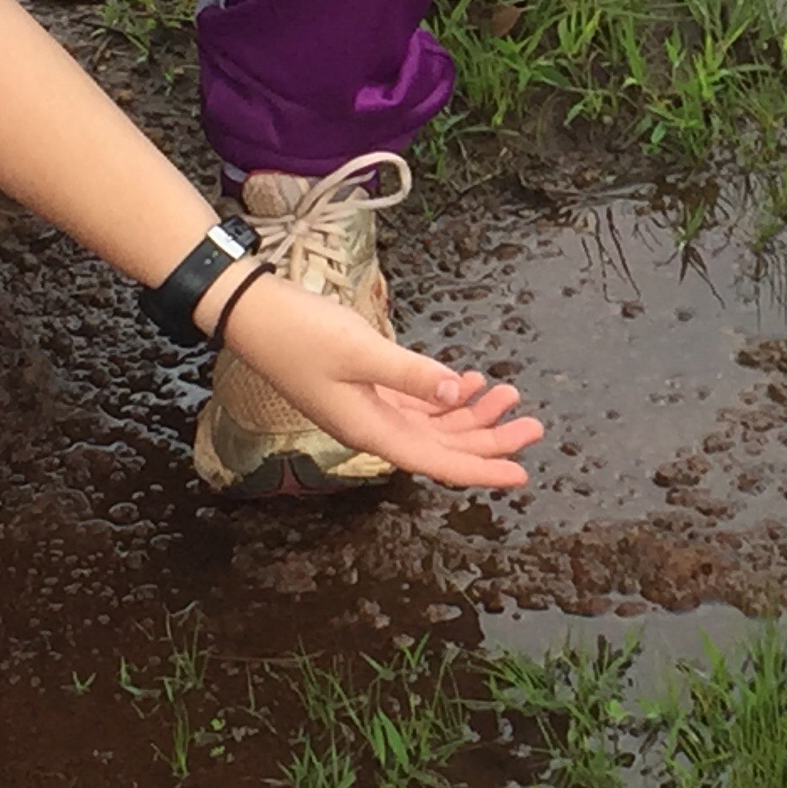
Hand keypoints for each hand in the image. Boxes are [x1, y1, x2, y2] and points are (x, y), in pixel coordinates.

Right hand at [218, 276, 539, 489]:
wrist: (253, 312)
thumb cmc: (299, 333)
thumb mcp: (360, 351)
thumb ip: (411, 374)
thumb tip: (457, 392)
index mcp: (369, 430)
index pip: (436, 460)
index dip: (480, 470)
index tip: (519, 475)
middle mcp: (372, 426)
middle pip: (442, 445)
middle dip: (488, 438)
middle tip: (533, 426)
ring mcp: (368, 407)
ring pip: (432, 423)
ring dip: (471, 413)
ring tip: (510, 395)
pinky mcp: (365, 386)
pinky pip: (416, 402)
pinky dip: (446, 395)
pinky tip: (472, 384)